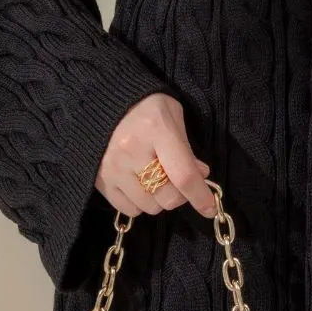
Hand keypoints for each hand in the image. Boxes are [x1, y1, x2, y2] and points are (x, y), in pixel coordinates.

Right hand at [96, 92, 215, 219]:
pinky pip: (129, 209)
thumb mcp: (173, 115)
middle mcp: (132, 151)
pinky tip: (139, 184)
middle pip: (167, 197)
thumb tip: (201, 176)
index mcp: (156, 128)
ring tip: (156, 178)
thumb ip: (187, 146)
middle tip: (179, 180)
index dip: (200, 196)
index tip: (210, 208)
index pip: (183, 174)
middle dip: (180, 194)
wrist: (103, 101)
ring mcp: (113, 168)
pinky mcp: (100, 180)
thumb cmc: (145, 105)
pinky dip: (139, 203)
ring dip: (159, 198)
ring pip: (149, 206)